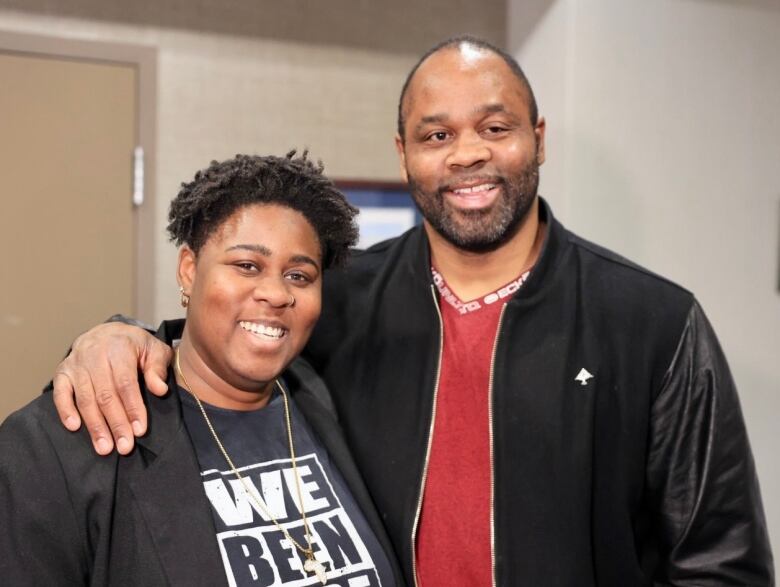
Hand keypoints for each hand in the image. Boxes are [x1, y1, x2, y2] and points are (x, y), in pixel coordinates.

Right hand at [52, 322, 172, 454]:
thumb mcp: (154, 349)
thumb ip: (157, 368)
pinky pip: (60, 393)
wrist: (107, 332)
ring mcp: (76, 363)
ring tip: (104, 447)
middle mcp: (94, 354)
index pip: (126, 383)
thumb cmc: (135, 345)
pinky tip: (74, 427)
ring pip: (85, 398)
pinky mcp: (62, 371)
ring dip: (95, 425)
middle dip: (116, 423)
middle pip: (105, 395)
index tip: (139, 431)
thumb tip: (160, 390)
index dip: (133, 408)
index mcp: (119, 347)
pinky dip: (65, 410)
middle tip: (124, 447)